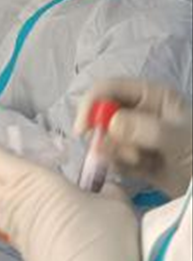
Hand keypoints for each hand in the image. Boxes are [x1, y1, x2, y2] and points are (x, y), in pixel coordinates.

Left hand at [0, 145, 140, 260]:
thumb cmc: (102, 239)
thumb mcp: (115, 204)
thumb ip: (106, 188)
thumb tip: (103, 185)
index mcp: (32, 180)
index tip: (13, 142)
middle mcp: (15, 201)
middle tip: (22, 164)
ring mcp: (13, 229)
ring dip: (2, 194)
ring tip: (26, 191)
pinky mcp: (20, 253)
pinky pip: (6, 224)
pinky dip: (13, 216)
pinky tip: (36, 218)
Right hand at [75, 79, 192, 197]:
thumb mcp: (179, 138)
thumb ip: (145, 128)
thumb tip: (110, 124)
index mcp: (151, 96)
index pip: (108, 89)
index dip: (92, 105)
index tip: (82, 129)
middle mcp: (142, 112)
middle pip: (103, 114)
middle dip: (104, 134)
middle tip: (116, 152)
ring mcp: (139, 137)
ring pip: (107, 139)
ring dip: (116, 152)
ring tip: (140, 163)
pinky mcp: (139, 161)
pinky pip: (115, 159)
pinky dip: (120, 166)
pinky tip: (140, 171)